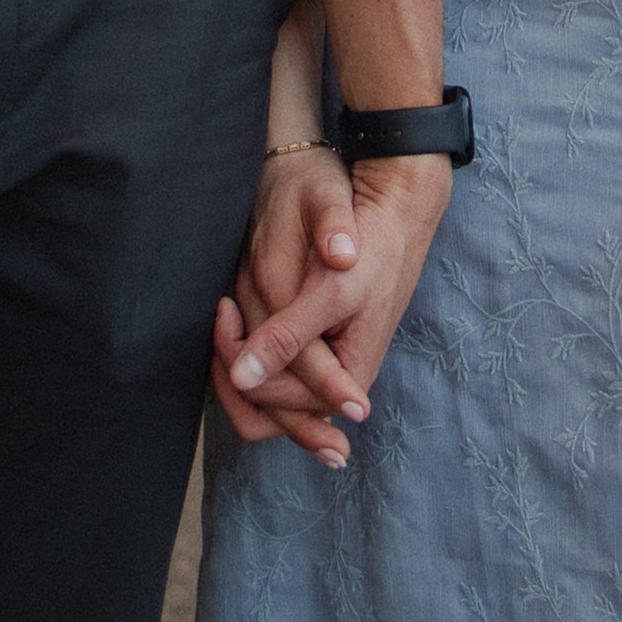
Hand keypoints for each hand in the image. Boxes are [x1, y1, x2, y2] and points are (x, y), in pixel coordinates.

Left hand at [210, 155, 451, 463]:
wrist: (395, 214)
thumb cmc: (372, 249)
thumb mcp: (331, 291)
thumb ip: (290, 338)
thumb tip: (243, 380)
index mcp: (348, 379)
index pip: (276, 403)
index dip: (240, 366)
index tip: (227, 308)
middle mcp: (335, 383)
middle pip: (265, 407)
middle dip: (234, 363)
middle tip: (225, 307)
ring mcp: (324, 368)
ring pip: (262, 391)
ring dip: (237, 355)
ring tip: (228, 307)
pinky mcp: (314, 348)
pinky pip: (269, 368)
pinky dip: (246, 344)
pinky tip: (236, 309)